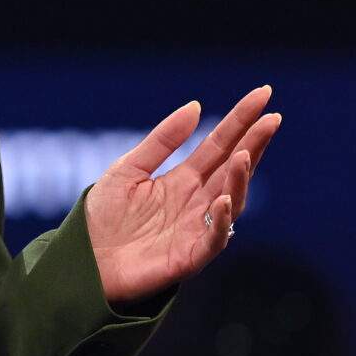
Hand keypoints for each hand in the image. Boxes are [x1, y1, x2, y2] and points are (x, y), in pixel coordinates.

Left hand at [85, 86, 281, 306]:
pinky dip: (221, 220)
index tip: (263, 94)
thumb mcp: (127, 169)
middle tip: (272, 119)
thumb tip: (195, 106)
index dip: (241, 120)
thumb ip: (161, 141)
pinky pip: (214, 239)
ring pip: (232, 201)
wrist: (83, 261)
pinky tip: (223, 199)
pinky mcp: (190, 256)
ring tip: (244, 155)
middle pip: (233, 168)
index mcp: (183, 179)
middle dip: (254, 144)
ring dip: (240, 179)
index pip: (219, 144)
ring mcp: (197, 228)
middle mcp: (197, 201)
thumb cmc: (102, 217)